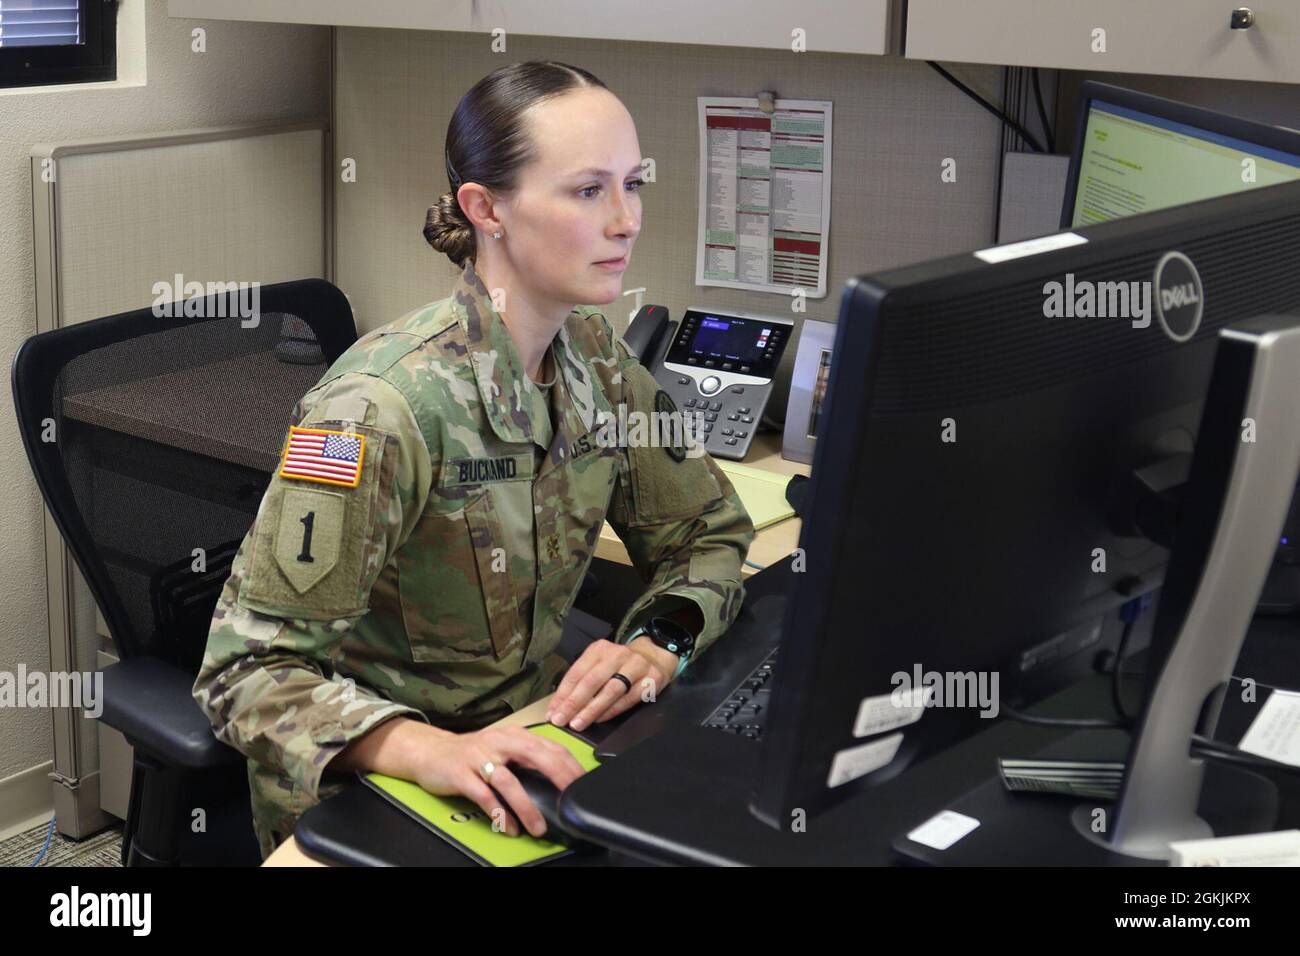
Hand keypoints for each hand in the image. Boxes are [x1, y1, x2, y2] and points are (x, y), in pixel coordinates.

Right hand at [407, 724, 586, 837]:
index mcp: (515, 735)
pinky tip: (510, 827)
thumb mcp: (503, 747)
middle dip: (558, 777)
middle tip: (570, 799)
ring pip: (508, 782)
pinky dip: (498, 814)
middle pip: (536, 756)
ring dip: (526, 807)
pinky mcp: (461, 775)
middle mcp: (499, 742)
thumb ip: (529, 757)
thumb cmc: (472, 752)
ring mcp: (479, 758)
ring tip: (539, 827)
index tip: (584, 784)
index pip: (550, 747)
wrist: (430, 751)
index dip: (569, 765)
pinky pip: (483, 796)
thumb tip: (561, 775)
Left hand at [546, 637, 676, 732]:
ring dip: (591, 709)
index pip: (576, 673)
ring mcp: (636, 665)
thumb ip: (582, 680)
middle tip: (561, 721)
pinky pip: (628, 698)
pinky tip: (600, 719)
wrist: (654, 656)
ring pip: (610, 690)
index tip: (552, 713)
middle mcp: (617, 654)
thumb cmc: (620, 665)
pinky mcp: (651, 679)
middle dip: (573, 704)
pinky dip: (612, 710)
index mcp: (599, 649)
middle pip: (591, 681)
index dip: (562, 695)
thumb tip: (560, 706)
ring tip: (578, 723)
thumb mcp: (599, 664)